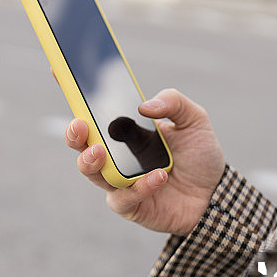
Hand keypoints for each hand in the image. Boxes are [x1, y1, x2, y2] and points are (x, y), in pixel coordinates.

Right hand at [65, 89, 224, 234]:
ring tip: (100, 151)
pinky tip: (158, 176)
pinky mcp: (129, 205)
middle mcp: (115, 154)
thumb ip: (174, 102)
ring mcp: (119, 180)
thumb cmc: (199, 155)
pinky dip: (139, 186)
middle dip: (74, 134)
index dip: (73, 91)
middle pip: (81, 143)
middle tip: (80, 125)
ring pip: (91, 172)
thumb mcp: (194, 120)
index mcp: (124, 129)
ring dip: (91, 161)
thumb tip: (144, 105)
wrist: (215, 194)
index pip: (93, 110)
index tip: (60, 71)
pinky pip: (123, 197)